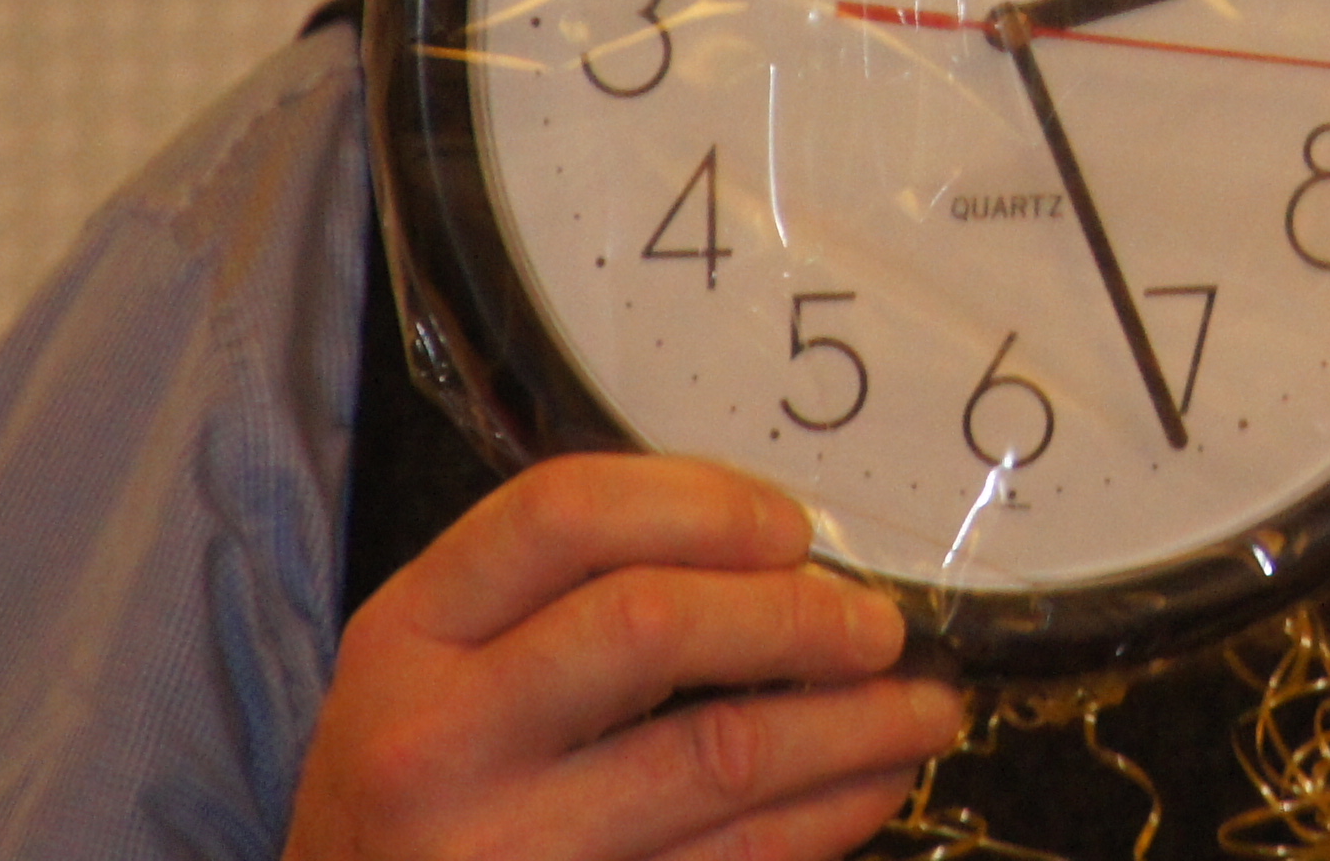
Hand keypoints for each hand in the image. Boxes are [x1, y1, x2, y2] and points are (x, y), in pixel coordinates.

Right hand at [283, 451, 964, 860]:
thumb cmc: (415, 789)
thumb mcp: (433, 672)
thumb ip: (555, 598)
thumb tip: (772, 554)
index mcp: (405, 637)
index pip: (561, 516)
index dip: (699, 504)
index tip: (790, 528)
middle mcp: (438, 740)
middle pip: (650, 627)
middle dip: (796, 615)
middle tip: (880, 624)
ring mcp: (504, 849)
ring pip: (718, 758)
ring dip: (852, 726)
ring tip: (925, 707)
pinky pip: (734, 860)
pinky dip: (826, 816)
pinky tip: (872, 786)